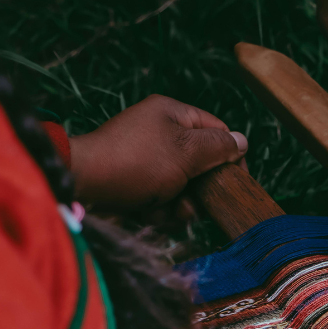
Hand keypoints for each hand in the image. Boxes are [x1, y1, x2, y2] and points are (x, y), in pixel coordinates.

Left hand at [68, 94, 247, 209]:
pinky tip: (150, 214)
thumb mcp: (185, 152)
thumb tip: (242, 142)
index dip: (231, 154)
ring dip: (181, 203)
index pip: (215, 130)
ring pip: (181, 185)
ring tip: (170, 210)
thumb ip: (218, 148)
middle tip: (199, 201)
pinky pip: (159, 197)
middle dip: (201, 187)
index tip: (238, 180)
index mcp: (172, 114)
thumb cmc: (137, 162)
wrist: (85, 187)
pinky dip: (159, 209)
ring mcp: (145, 159)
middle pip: (199, 162)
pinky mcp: (133, 183)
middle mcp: (159, 133)